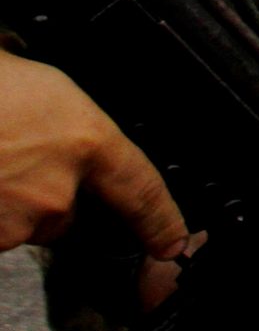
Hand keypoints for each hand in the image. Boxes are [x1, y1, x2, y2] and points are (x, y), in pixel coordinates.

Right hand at [0, 49, 185, 257]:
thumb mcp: (47, 88)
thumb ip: (70, 123)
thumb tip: (70, 128)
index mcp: (87, 141)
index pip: (142, 189)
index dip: (161, 221)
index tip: (171, 242)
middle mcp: (58, 190)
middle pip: (66, 211)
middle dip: (46, 192)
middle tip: (15, 156)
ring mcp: (17, 220)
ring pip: (23, 224)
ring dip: (9, 202)